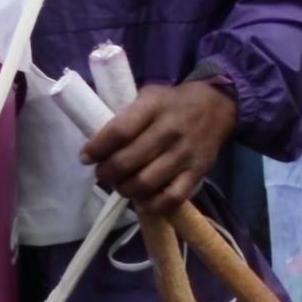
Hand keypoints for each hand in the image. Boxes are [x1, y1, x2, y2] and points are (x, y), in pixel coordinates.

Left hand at [83, 81, 238, 215]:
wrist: (216, 106)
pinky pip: (172, 198)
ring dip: (125, 189)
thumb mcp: (147, 96)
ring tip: (120, 185)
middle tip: (103, 173)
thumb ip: (125, 117)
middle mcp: (169, 130)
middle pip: (128, 161)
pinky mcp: (197, 172)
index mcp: (152, 107)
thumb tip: (96, 146)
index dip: (97, 148)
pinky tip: (141, 202)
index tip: (85, 157)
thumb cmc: (171, 103)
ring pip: (146, 183)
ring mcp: (184, 153)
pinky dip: (152, 205)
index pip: (118, 132)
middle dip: (107, 173)